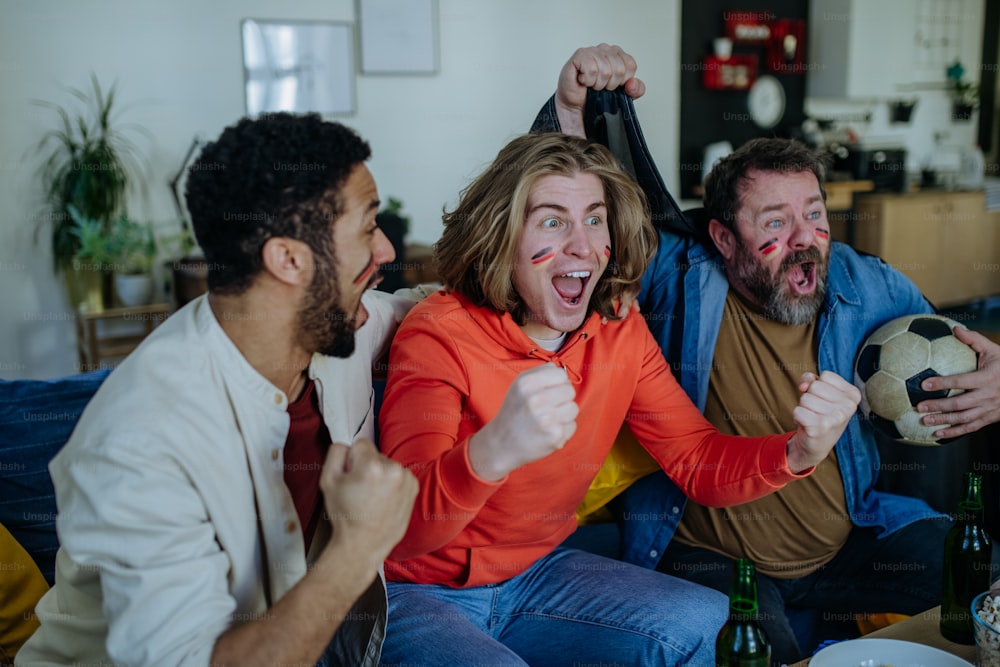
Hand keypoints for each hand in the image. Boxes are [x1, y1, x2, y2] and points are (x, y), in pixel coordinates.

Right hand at [320, 438, 417, 567]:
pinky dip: (391, 484)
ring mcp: (406, 479)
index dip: (351, 459)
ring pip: (387, 465)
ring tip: (372, 498)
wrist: (364, 544)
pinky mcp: (414, 488)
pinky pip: (398, 476)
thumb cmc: (345, 515)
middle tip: (360, 490)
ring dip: (380, 475)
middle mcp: (394, 470)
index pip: (361, 443)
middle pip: (375, 455)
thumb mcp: (327, 481)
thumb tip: (346, 444)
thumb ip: (335, 453)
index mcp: (372, 466)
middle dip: (367, 466)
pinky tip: (383, 501)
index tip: (351, 475)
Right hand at [469, 363, 577, 480]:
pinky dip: (563, 429)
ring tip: (547, 420)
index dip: (557, 383)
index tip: (548, 392)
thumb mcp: (519, 384)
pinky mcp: (555, 436)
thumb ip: (542, 372)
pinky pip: (572, 425)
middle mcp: (536, 400)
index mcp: (527, 383)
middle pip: (570, 391)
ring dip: (564, 414)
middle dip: (561, 399)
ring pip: (573, 408)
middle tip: (546, 408)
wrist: (502, 443)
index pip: (561, 374)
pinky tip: (547, 431)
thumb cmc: (515, 411)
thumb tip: (564, 371)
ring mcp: (547, 419)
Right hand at [554, 43, 644, 137]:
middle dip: (610, 84)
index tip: (613, 85)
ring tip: (592, 83)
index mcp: (618, 55)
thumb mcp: (622, 95)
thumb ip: (636, 89)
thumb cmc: (596, 96)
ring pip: (605, 71)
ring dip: (598, 84)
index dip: (623, 81)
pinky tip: (584, 80)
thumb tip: (633, 83)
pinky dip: (588, 80)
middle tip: (600, 86)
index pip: (630, 65)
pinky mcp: (580, 55)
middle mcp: (606, 50)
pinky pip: (591, 70)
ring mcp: (593, 50)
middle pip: (619, 69)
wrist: (576, 105)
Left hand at [786, 371, 860, 472]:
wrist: (816, 445)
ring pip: (805, 398)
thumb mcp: (821, 393)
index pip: (826, 375)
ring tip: (813, 418)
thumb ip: (812, 379)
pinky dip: (798, 417)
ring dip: (803, 408)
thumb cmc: (820, 414)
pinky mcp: (820, 428)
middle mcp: (849, 407)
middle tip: (817, 411)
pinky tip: (808, 426)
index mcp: (853, 395)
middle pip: (815, 386)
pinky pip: (797, 411)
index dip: (818, 386)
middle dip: (810, 397)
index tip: (824, 400)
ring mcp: (836, 418)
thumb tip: (803, 386)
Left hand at [917, 326, 999, 437]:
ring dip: (943, 421)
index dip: (942, 383)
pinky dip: (954, 432)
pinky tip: (938, 434)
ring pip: (964, 418)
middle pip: (960, 404)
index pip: (961, 381)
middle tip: (918, 406)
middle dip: (938, 406)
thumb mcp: (993, 350)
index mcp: (988, 378)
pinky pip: (971, 427)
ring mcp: (990, 409)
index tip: (923, 384)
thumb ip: (974, 340)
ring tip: (924, 420)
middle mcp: (989, 396)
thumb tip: (955, 328)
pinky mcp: (990, 418)